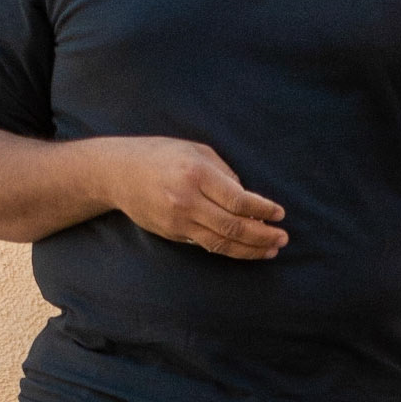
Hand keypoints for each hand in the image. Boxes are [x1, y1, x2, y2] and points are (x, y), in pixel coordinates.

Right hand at [104, 138, 287, 259]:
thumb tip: (250, 199)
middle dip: (263, 235)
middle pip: (233, 226)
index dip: (263, 210)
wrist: (117, 172)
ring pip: (221, 242)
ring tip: (270, 250)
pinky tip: (245, 248)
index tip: (280, 214)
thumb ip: (224, 174)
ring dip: (250, 249)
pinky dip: (229, 248)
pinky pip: (206, 244)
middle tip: (282, 238)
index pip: (238, 199)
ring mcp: (178, 220)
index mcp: (196, 173)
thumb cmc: (162, 155)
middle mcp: (187, 199)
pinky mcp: (172, 233)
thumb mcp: (196, 151)